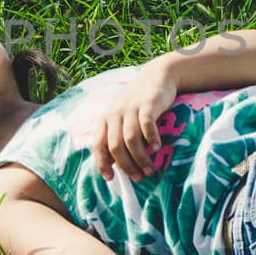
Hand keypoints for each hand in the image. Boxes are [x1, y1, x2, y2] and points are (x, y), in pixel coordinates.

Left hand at [90, 59, 178, 181]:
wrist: (156, 76)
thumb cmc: (138, 103)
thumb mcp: (121, 117)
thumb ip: (115, 136)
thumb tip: (114, 164)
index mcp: (105, 119)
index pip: (97, 145)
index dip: (101, 163)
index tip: (110, 179)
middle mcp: (114, 114)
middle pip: (115, 146)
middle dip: (126, 166)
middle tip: (139, 178)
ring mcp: (130, 108)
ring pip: (131, 139)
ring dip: (141, 158)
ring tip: (150, 170)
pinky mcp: (147, 104)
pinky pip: (146, 125)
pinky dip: (152, 139)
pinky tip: (158, 148)